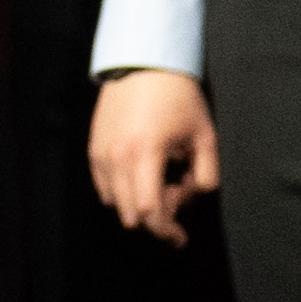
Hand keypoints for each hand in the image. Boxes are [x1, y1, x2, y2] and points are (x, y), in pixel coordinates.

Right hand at [90, 68, 217, 243]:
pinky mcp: (94, 148)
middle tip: (177, 193)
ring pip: (115, 203)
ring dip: (138, 204)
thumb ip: (206, 175)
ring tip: (158, 179)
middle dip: (157, 217)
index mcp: (146, 154)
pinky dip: (122, 191)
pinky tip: (141, 172)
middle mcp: (118, 157)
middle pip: (131, 214)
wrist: (144, 64)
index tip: (180, 237)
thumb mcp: (205, 135)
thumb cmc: (178, 97)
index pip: (149, 212)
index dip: (166, 232)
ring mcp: (101, 153)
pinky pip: (104, 186)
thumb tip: (191, 195)